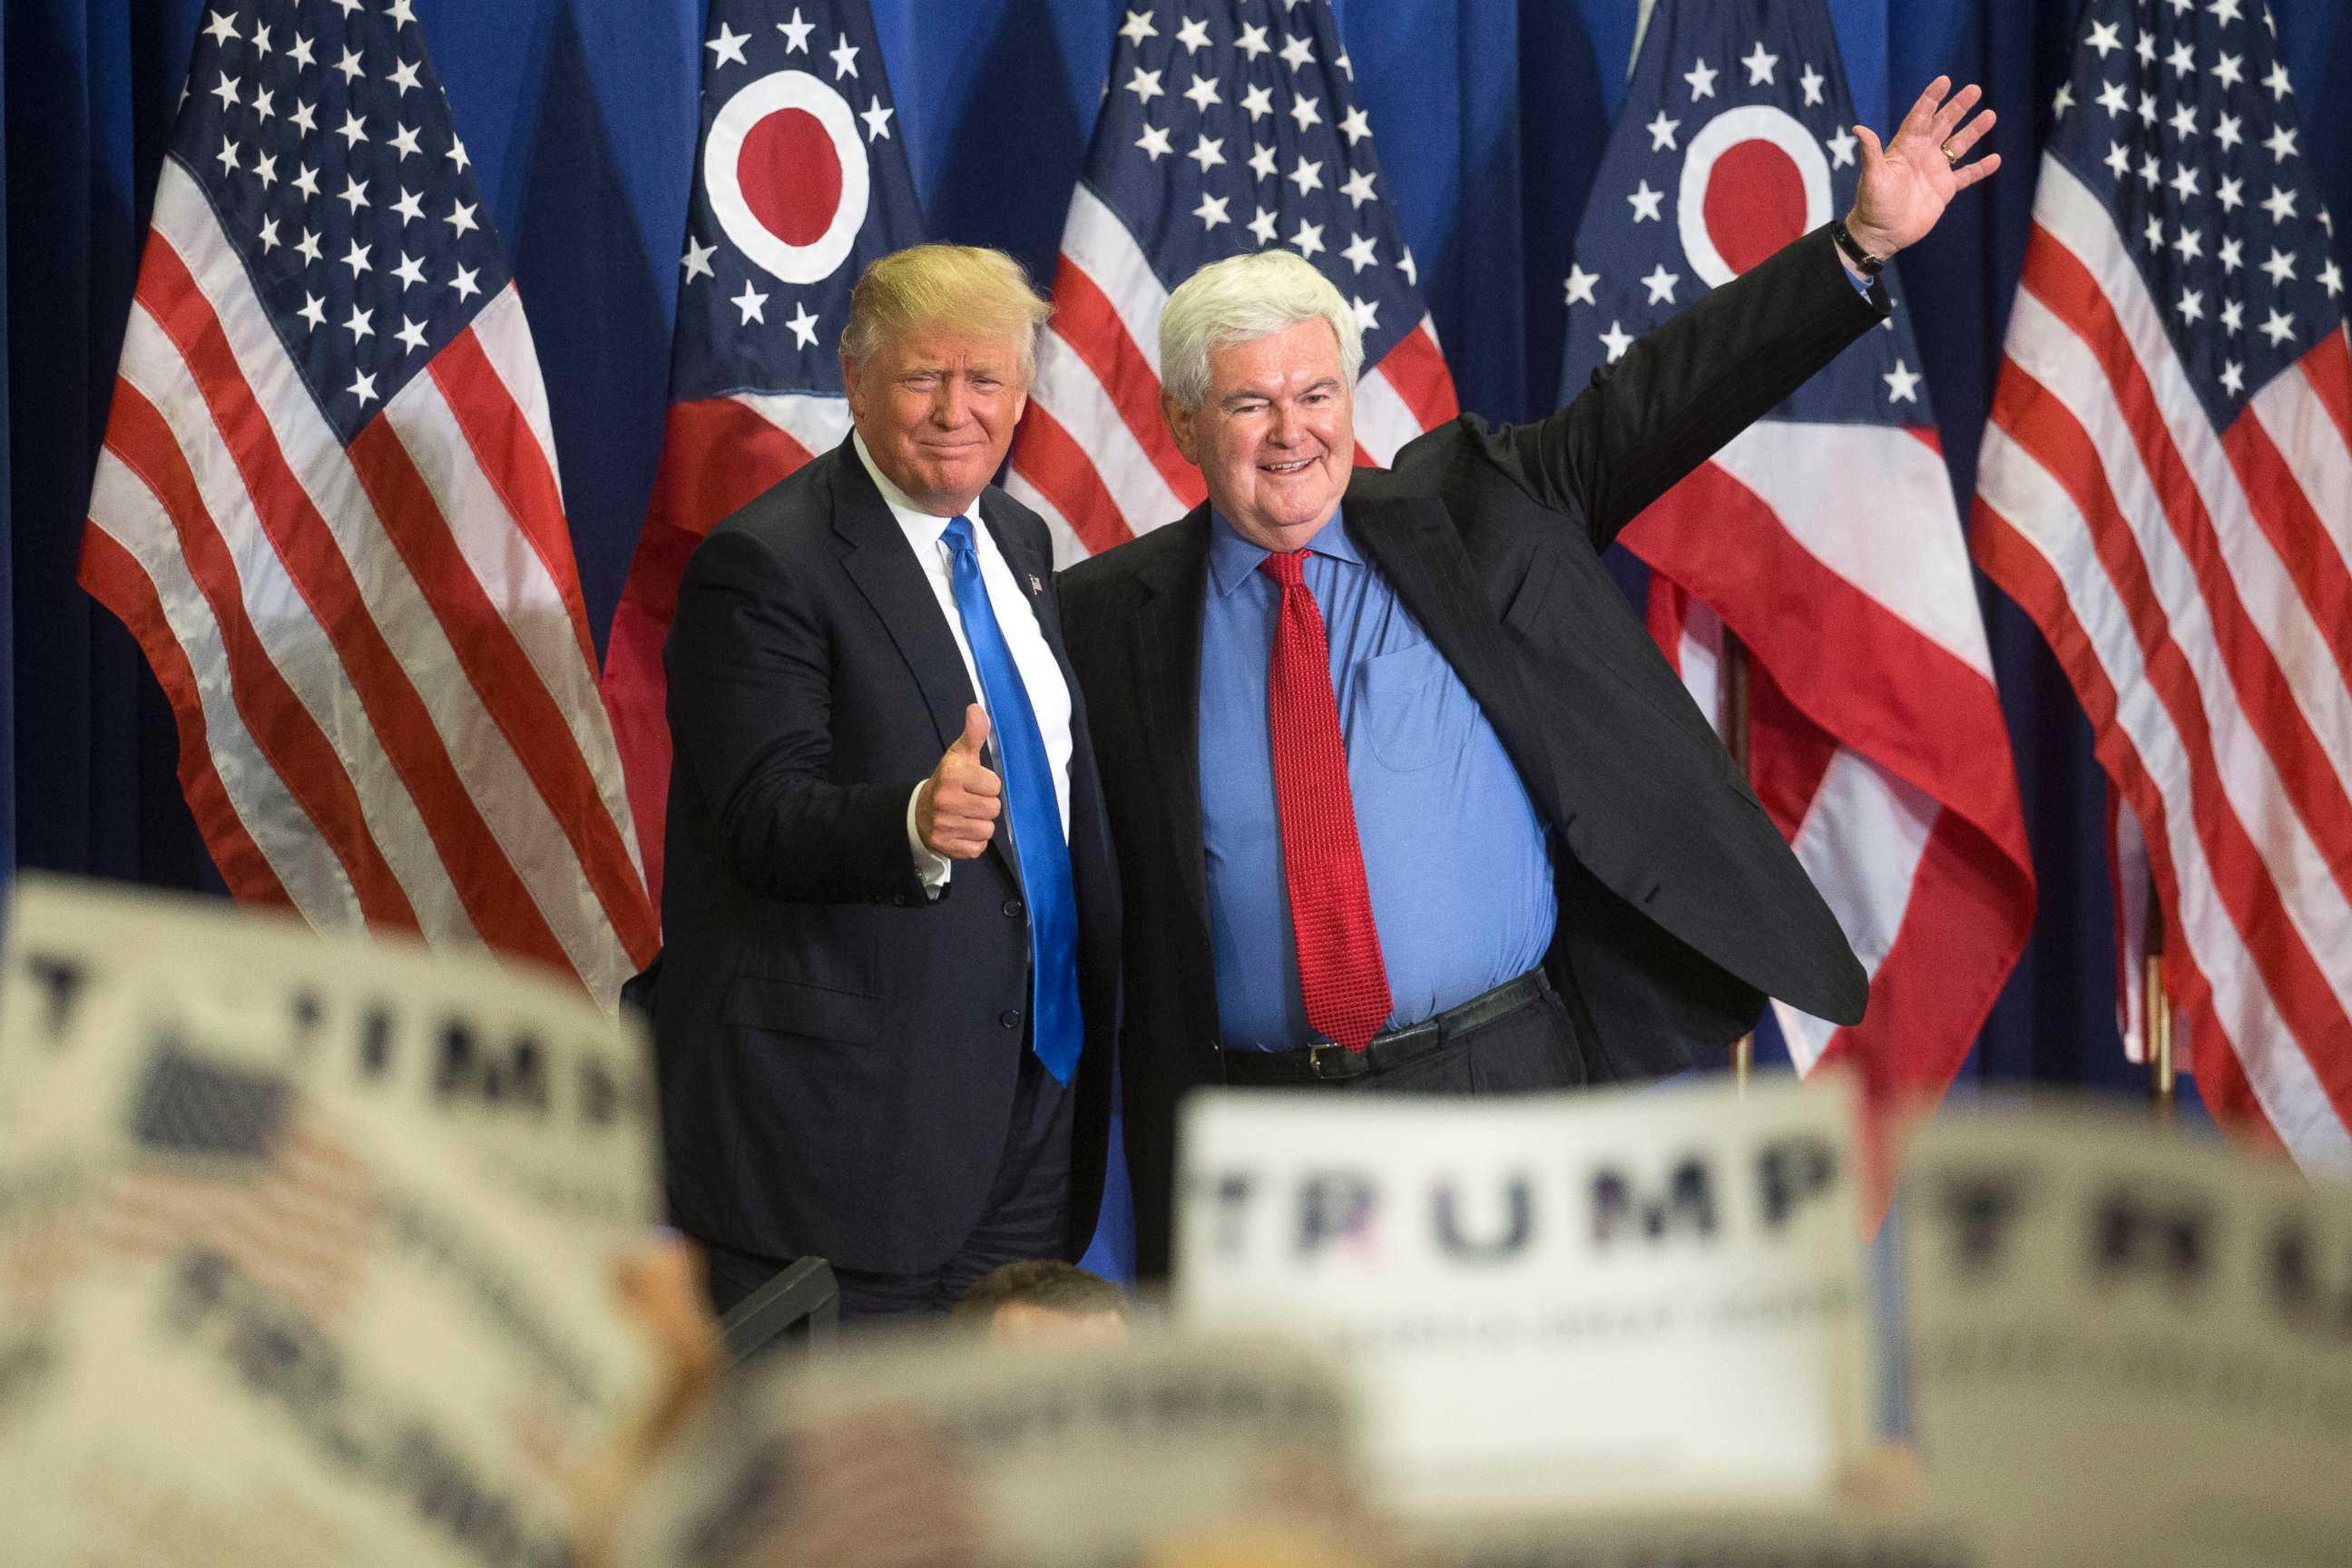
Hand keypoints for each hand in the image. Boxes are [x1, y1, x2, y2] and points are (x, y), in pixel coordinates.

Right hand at [918, 705, 999, 859]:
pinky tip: (962, 830)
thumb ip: (973, 733)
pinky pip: (978, 848)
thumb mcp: (959, 755)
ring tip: (966, 815)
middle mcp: (946, 801)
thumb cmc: (948, 781)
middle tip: (970, 801)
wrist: (920, 812)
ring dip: (980, 824)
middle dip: (985, 805)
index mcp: (951, 775)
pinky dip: (973, 841)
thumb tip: (976, 708)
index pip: (994, 786)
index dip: (988, 785)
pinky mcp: (946, 845)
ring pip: (987, 830)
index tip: (975, 784)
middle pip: (993, 809)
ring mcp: (944, 825)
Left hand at [1845, 75, 2000, 259]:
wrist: (1881, 235)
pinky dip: (1981, 168)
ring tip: (1990, 115)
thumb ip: (1870, 153)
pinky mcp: (1944, 190)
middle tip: (1974, 90)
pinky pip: (1967, 175)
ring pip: (1958, 145)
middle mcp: (1921, 154)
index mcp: (1905, 147)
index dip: (1931, 99)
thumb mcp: (1872, 178)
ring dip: (1974, 131)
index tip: (1944, 81)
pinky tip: (1995, 159)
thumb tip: (1858, 129)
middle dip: (1958, 107)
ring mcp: (1934, 171)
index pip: (1920, 116)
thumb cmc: (1873, 206)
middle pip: (1943, 124)